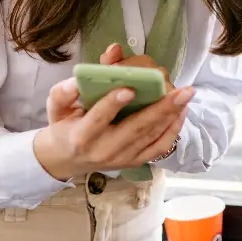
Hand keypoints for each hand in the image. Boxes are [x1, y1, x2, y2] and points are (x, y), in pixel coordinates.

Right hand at [32, 45, 191, 181]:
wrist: (67, 159)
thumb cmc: (64, 126)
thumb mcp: (56, 106)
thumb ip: (65, 91)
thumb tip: (79, 78)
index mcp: (81, 136)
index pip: (98, 120)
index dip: (112, 105)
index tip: (128, 89)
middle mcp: (104, 150)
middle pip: (135, 129)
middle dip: (160, 109)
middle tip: (181, 90)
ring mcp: (123, 159)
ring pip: (151, 138)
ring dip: (171, 116)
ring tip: (186, 96)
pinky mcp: (135, 162)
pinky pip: (159, 148)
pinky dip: (173, 130)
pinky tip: (182, 112)